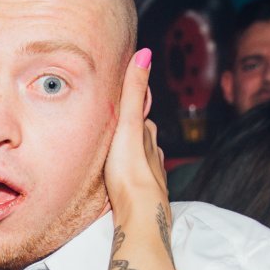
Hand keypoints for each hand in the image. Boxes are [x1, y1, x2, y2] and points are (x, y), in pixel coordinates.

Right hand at [104, 49, 167, 217]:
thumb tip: (144, 53)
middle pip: (143, 137)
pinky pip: (137, 181)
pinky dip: (130, 176)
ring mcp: (150, 176)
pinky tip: (123, 181)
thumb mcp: (128, 125)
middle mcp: (153, 154)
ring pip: (142, 159)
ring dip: (131, 154)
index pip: (142, 115)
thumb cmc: (130, 171)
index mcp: (148, 135)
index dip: (133, 105)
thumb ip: (133, 92)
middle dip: (132, 130)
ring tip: (117, 152)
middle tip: (116, 124)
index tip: (126, 97)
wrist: (139, 215)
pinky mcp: (144, 197)